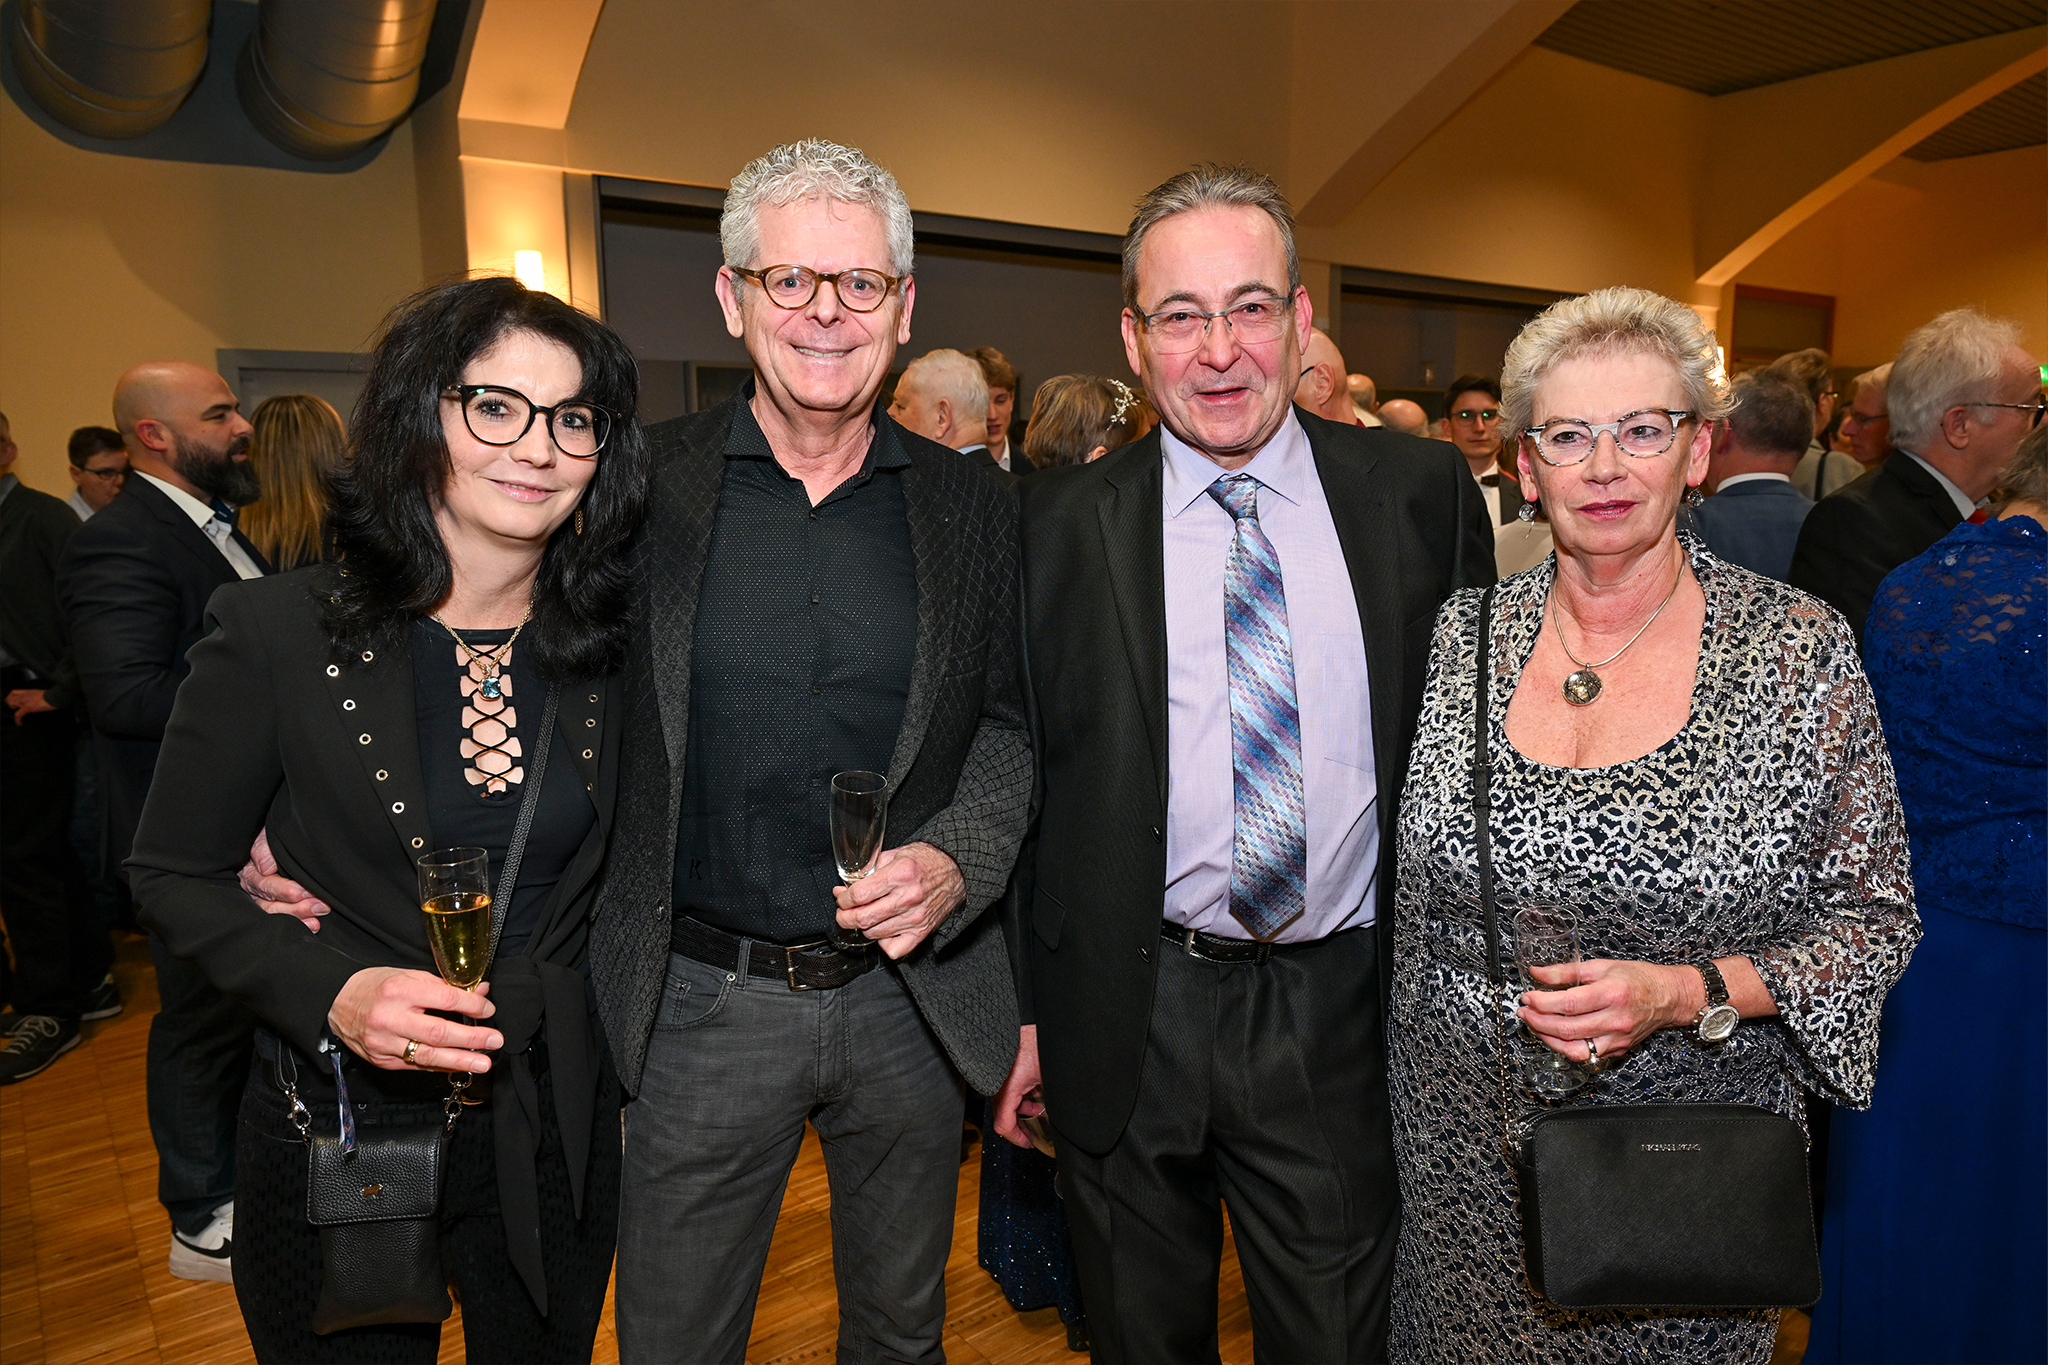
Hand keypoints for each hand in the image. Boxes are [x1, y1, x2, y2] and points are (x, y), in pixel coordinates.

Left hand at [5, 689, 53, 723]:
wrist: (55, 696)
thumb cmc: (51, 695)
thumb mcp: (41, 693)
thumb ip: (35, 696)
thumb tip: (35, 700)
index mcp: (28, 691)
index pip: (13, 692)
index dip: (11, 697)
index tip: (13, 702)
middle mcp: (24, 695)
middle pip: (9, 699)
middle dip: (11, 704)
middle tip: (15, 709)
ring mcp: (24, 701)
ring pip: (11, 705)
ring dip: (13, 711)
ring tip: (18, 716)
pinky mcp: (27, 708)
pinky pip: (18, 715)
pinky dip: (18, 720)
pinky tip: (20, 723)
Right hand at [240, 828, 328, 931]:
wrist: (285, 840)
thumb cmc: (275, 838)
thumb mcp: (268, 836)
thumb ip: (263, 847)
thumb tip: (266, 867)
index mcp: (251, 871)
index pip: (265, 885)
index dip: (284, 890)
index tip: (304, 891)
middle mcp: (254, 888)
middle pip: (270, 905)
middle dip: (296, 908)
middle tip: (320, 906)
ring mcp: (262, 900)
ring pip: (276, 915)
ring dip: (299, 918)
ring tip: (317, 920)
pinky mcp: (275, 906)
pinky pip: (283, 920)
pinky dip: (299, 924)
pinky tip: (313, 926)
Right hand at [328, 968, 499, 1072]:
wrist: (335, 1003)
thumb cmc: (374, 986)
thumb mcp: (408, 975)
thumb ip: (444, 986)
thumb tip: (480, 992)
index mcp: (399, 991)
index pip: (444, 1000)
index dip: (472, 1006)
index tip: (488, 1010)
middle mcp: (390, 1018)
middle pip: (438, 1033)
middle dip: (472, 1039)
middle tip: (495, 1041)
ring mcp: (384, 1043)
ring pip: (428, 1056)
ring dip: (460, 1061)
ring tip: (483, 1062)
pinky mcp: (382, 1060)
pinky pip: (416, 1065)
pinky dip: (439, 1066)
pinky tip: (457, 1065)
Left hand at [831, 842, 964, 959]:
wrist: (956, 871)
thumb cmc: (927, 861)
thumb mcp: (896, 854)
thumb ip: (871, 867)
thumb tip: (848, 884)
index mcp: (900, 874)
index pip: (859, 895)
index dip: (843, 898)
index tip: (842, 897)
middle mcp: (908, 897)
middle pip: (863, 918)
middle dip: (844, 917)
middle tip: (843, 912)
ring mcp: (915, 918)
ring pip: (874, 934)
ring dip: (863, 927)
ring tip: (864, 917)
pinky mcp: (922, 931)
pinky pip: (894, 949)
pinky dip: (883, 943)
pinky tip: (883, 930)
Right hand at [992, 1024, 1043, 1148]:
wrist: (1018, 1020)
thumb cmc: (1033, 1041)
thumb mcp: (1047, 1073)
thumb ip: (1052, 1094)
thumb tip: (1066, 1109)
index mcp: (1006, 1090)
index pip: (1004, 1125)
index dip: (1017, 1138)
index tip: (1029, 1143)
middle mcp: (998, 1085)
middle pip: (1004, 1115)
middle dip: (1021, 1125)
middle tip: (1033, 1132)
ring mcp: (999, 1077)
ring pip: (1006, 1101)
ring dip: (1021, 1109)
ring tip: (1037, 1110)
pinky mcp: (1002, 1069)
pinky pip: (1007, 1089)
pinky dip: (1019, 1095)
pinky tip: (1033, 1092)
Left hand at [1518, 959, 1702, 1064]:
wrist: (1668, 997)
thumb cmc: (1638, 979)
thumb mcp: (1600, 966)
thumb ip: (1565, 971)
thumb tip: (1537, 973)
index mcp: (1612, 994)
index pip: (1568, 1004)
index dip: (1542, 1003)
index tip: (1527, 997)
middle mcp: (1615, 1020)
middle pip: (1567, 1029)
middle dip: (1538, 1021)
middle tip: (1524, 1012)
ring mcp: (1617, 1038)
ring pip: (1574, 1048)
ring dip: (1547, 1039)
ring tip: (1534, 1025)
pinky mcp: (1617, 1050)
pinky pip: (1586, 1055)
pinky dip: (1565, 1048)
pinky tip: (1554, 1036)